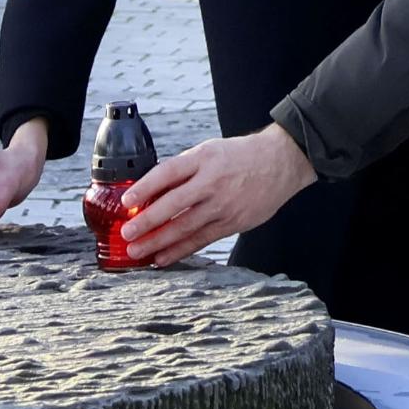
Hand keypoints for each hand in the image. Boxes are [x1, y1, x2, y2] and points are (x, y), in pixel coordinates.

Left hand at [114, 123, 314, 265]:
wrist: (281, 162)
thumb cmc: (240, 156)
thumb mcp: (209, 151)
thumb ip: (183, 170)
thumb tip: (151, 190)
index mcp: (203, 159)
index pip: (167, 173)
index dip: (145, 188)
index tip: (127, 202)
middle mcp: (212, 182)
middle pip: (174, 205)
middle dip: (147, 222)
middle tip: (127, 233)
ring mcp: (223, 205)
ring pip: (185, 227)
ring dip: (159, 242)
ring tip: (138, 251)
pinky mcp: (233, 223)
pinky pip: (202, 240)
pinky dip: (180, 250)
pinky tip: (162, 258)